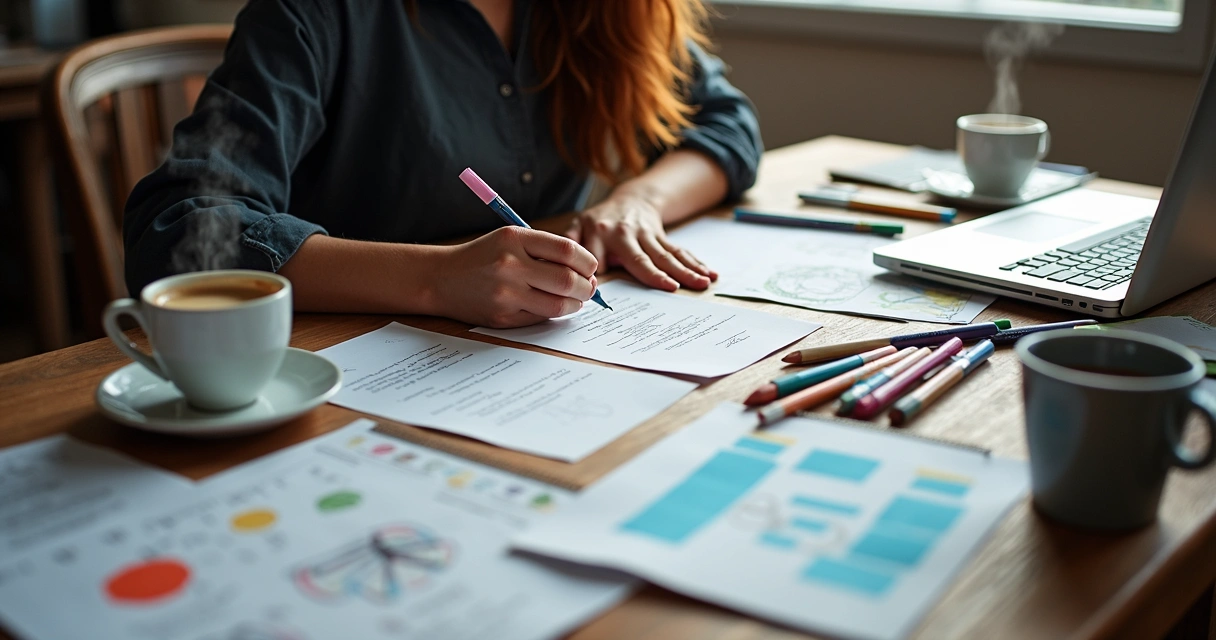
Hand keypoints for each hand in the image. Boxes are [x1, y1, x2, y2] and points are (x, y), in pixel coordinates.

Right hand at [429, 226, 597, 327]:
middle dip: (588, 287)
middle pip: (568, 280)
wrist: (441, 278)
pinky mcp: (503, 316)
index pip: (567, 250)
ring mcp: (506, 293)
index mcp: (514, 238)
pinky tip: (554, 306)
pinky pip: (541, 318)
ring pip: (559, 305)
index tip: (591, 267)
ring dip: (576, 304)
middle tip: (590, 288)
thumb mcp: (510, 239)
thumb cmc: (482, 257)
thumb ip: (544, 250)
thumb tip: (586, 271)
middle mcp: (510, 264)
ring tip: (576, 299)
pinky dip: (555, 313)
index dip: (587, 262)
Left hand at [565, 192, 717, 290]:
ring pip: (666, 255)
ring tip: (700, 283)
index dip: (601, 275)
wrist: (631, 200)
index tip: (607, 292)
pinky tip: (710, 274)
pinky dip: (696, 263)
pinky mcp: (663, 238)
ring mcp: (646, 235)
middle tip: (670, 288)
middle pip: (641, 258)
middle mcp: (624, 234)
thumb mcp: (578, 227)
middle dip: (656, 273)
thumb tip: (556, 269)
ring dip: (685, 270)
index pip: (599, 259)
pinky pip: (680, 251)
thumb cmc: (599, 222)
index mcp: (598, 234)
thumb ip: (568, 245)